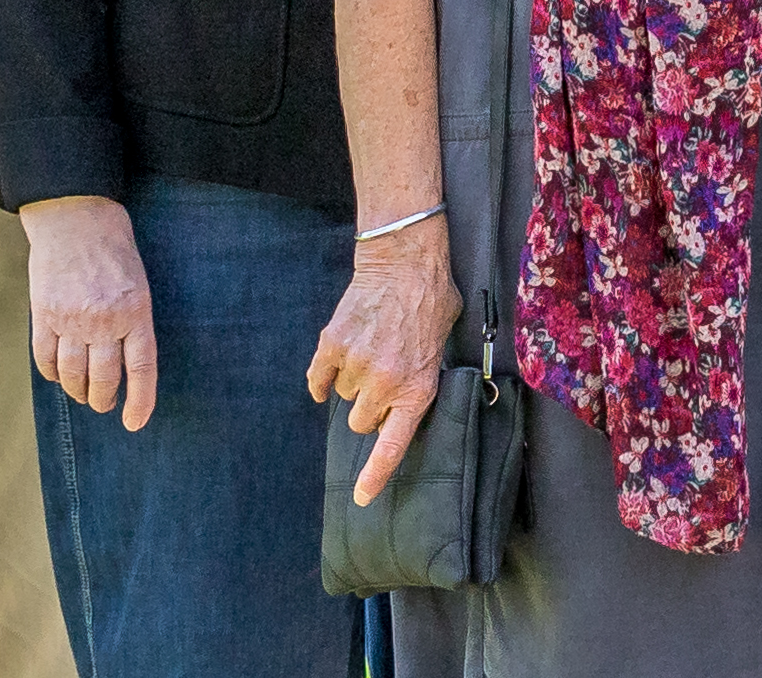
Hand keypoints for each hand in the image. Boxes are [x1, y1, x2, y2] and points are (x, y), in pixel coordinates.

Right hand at [21, 196, 157, 430]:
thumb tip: (127, 362)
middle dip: (104, 400)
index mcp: (136, 311)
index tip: (135, 423)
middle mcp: (104, 320)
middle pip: (103, 378)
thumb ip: (132, 321)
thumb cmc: (114, 248)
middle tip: (105, 405)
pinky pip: (45, 358)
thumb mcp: (138, 283)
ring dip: (78, 391)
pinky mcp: (43, 315)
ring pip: (72, 374)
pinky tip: (58, 375)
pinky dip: (51, 373)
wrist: (76, 217)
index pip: (141, 368)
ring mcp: (71, 319)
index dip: (139, 400)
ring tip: (83, 394)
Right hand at [308, 220, 460, 503]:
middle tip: (381, 378)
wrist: (405, 261)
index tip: (361, 499)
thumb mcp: (443, 345)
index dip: (375, 476)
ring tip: (370, 351)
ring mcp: (356, 366)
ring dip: (352, 383)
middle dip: (369, 407)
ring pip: (343, 398)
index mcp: (417, 389)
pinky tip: (334, 361)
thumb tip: (408, 396)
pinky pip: (318, 379)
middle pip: (361, 423)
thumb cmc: (433, 300)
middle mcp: (385, 385)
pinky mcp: (331, 347)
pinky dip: (323, 376)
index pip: (392, 446)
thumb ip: (424, 376)